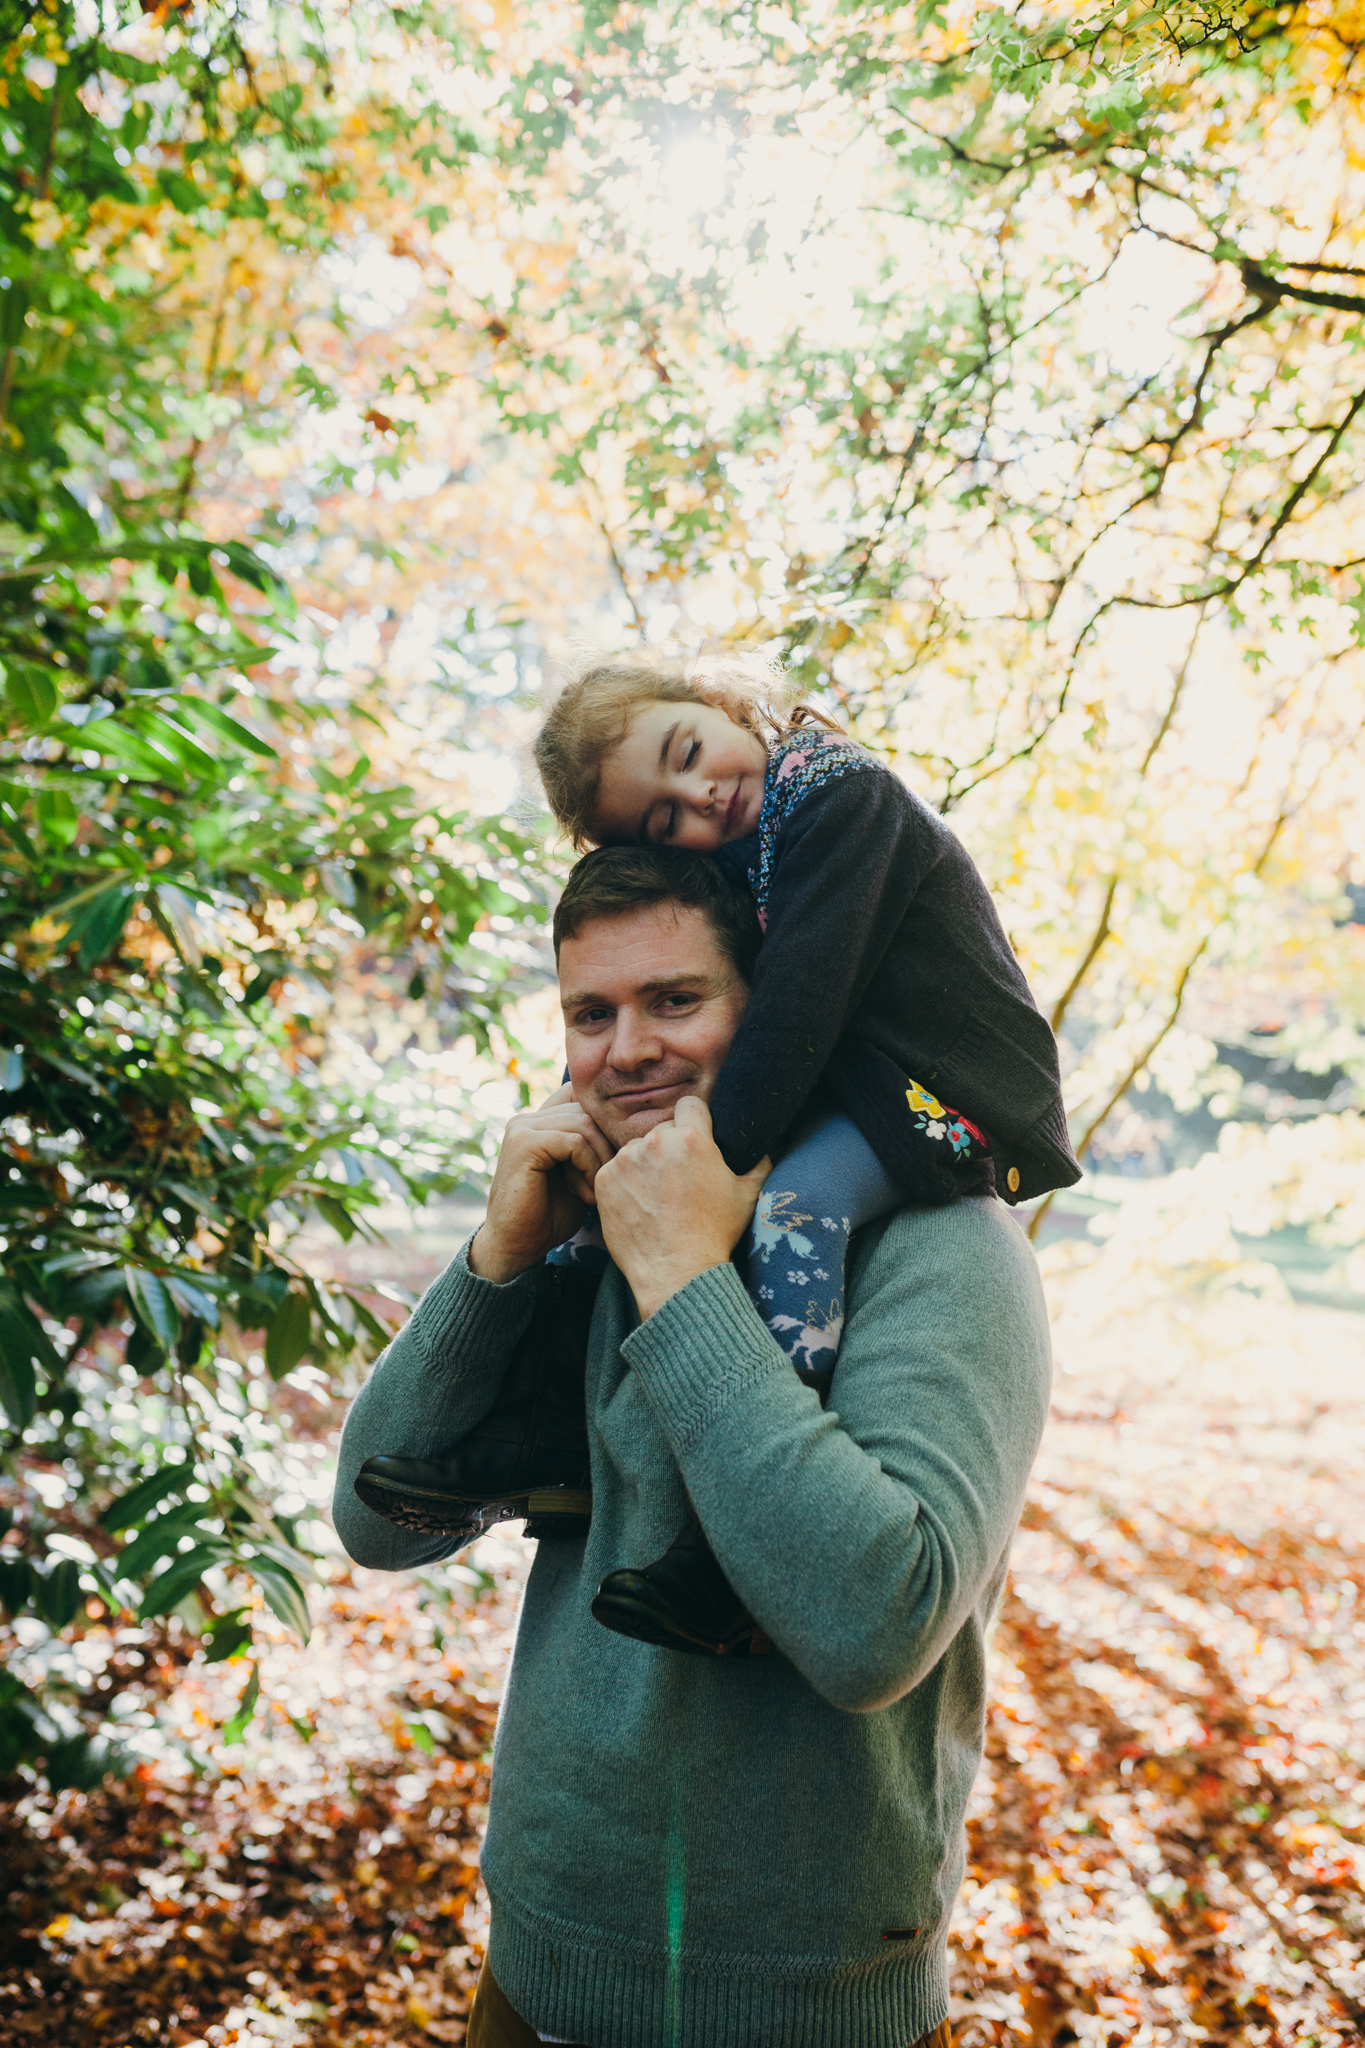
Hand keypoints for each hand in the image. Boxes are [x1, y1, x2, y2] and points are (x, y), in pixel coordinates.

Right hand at [468, 1084, 615, 1282]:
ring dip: (600, 1159)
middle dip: (608, 1146)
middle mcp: (528, 1118)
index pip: (585, 1099)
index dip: (608, 1126)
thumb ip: (595, 1147)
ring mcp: (523, 1127)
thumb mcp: (581, 1174)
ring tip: (595, 1191)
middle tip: (608, 1182)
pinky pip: (575, 1141)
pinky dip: (589, 1167)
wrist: (516, 1247)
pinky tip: (585, 1194)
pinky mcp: (524, 1143)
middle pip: (589, 1110)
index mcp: (540, 1121)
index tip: (618, 1162)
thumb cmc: (552, 1215)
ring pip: (585, 1123)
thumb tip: (635, 1125)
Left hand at [593, 1095, 769, 1319]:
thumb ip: (758, 1163)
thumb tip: (764, 1147)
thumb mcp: (748, 1195)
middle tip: (678, 1179)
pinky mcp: (604, 1180)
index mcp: (693, 1138)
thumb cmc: (715, 1233)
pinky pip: (614, 1170)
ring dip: (645, 1165)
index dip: (695, 1119)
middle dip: (670, 1148)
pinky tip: (640, 1207)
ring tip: (657, 1198)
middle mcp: (656, 1142)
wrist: (676, 1272)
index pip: (690, 1105)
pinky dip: (624, 1184)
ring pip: (636, 1150)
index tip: (695, 1136)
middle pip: (663, 1130)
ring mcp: (625, 1160)